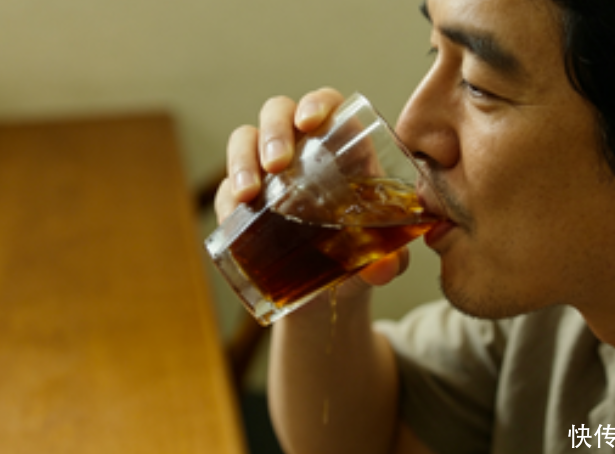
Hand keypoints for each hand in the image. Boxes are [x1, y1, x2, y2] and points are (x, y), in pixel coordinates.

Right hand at [213, 87, 408, 298]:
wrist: (330, 293)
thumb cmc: (361, 258)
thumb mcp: (380, 258)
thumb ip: (389, 260)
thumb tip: (385, 268)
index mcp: (341, 148)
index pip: (326, 105)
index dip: (316, 103)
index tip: (310, 122)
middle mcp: (301, 150)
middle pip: (279, 113)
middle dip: (274, 131)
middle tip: (277, 164)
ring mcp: (267, 173)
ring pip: (245, 139)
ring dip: (242, 159)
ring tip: (247, 193)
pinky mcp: (242, 201)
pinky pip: (225, 188)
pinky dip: (225, 200)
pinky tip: (232, 217)